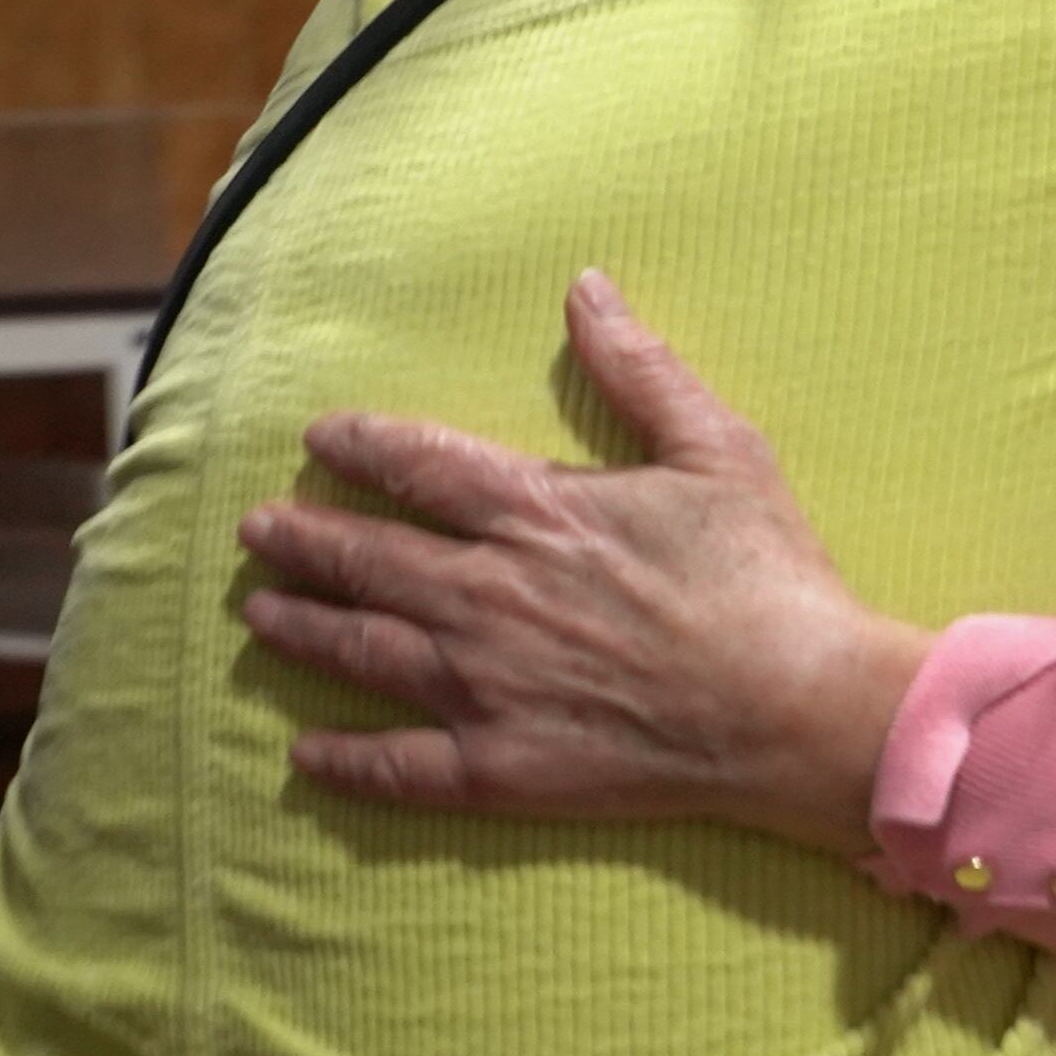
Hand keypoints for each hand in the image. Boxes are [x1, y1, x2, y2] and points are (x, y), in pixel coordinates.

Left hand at [235, 273, 929, 854]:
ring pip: (364, 652)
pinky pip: (399, 767)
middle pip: (370, 559)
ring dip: (303, 628)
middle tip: (257, 528)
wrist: (798, 709)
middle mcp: (490, 596)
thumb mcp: (717, 447)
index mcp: (538, 512)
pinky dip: (345, 759)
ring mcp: (488, 688)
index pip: (419, 467)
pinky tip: (307, 753)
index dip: (361, 447)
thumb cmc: (767, 574)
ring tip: (259, 612)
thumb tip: (585, 286)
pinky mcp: (504, 769)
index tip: (320, 439)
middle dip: (305, 538)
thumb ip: (640, 368)